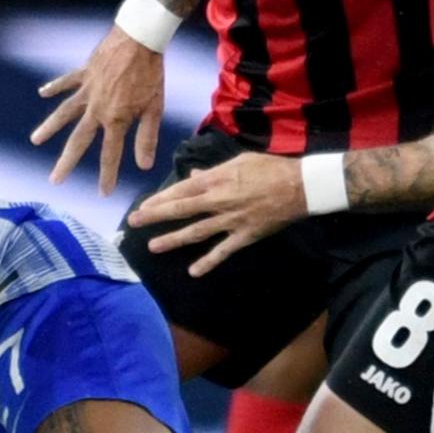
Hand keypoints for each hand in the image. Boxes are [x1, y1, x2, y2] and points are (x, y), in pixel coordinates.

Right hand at [31, 26, 164, 193]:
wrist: (139, 38)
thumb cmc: (151, 73)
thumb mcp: (154, 107)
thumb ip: (146, 137)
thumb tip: (144, 165)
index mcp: (116, 119)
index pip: (110, 154)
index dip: (108, 175)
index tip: (103, 193)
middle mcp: (97, 108)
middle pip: (79, 140)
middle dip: (67, 162)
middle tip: (54, 180)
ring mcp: (88, 90)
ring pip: (64, 112)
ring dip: (49, 127)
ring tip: (35, 140)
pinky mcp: (84, 72)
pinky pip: (66, 81)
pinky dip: (54, 87)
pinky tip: (42, 92)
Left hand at [127, 153, 306, 275]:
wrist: (299, 186)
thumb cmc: (270, 168)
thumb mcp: (239, 161)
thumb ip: (213, 171)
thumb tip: (192, 177)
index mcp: (217, 179)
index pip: (181, 190)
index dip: (160, 199)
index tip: (143, 206)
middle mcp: (219, 200)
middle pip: (181, 210)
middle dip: (156, 217)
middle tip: (134, 224)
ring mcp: (231, 220)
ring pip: (196, 232)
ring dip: (173, 240)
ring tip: (153, 247)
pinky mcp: (245, 235)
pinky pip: (223, 251)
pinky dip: (208, 262)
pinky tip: (193, 271)